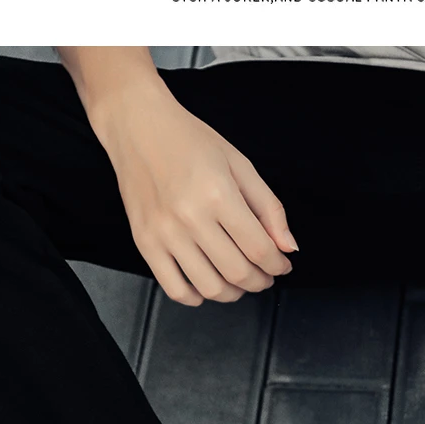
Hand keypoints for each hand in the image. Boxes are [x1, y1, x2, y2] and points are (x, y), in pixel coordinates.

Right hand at [93, 79, 296, 305]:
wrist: (137, 126)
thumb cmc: (189, 141)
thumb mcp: (240, 164)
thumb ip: (269, 208)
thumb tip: (288, 247)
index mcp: (218, 194)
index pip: (260, 249)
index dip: (278, 265)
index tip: (282, 266)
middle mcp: (190, 217)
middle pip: (237, 273)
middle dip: (260, 281)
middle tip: (265, 275)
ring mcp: (164, 233)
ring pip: (209, 287)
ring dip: (233, 293)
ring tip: (239, 282)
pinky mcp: (144, 242)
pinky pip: (175, 289)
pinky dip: (197, 297)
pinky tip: (207, 286)